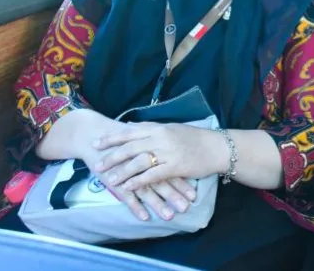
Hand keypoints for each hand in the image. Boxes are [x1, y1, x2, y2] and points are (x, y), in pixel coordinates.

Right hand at [80, 146, 196, 221]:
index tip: (194, 196)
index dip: (182, 182)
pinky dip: (136, 206)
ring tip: (170, 216)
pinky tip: (145, 217)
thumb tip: (178, 162)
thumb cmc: (122, 140)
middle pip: (162, 180)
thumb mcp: (142, 142)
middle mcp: (142, 161)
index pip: (171, 169)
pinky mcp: (114, 179)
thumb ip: (157, 151)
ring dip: (159, 204)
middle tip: (186, 208)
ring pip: (147, 189)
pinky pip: (127, 195)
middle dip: (175, 195)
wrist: (94, 136)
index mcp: (152, 150)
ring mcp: (128, 171)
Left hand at [92, 122, 224, 190]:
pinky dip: (138, 182)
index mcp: (159, 128)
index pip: (129, 132)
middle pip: (130, 148)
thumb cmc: (195, 138)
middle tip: (97, 165)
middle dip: (111, 157)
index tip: (96, 144)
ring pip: (138, 162)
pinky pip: (152, 175)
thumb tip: (130, 126)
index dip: (111, 138)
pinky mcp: (175, 167)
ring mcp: (167, 152)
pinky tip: (129, 187)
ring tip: (109, 180)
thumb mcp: (172, 128)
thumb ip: (151, 128)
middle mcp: (160, 138)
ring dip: (122, 172)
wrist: (217, 147)